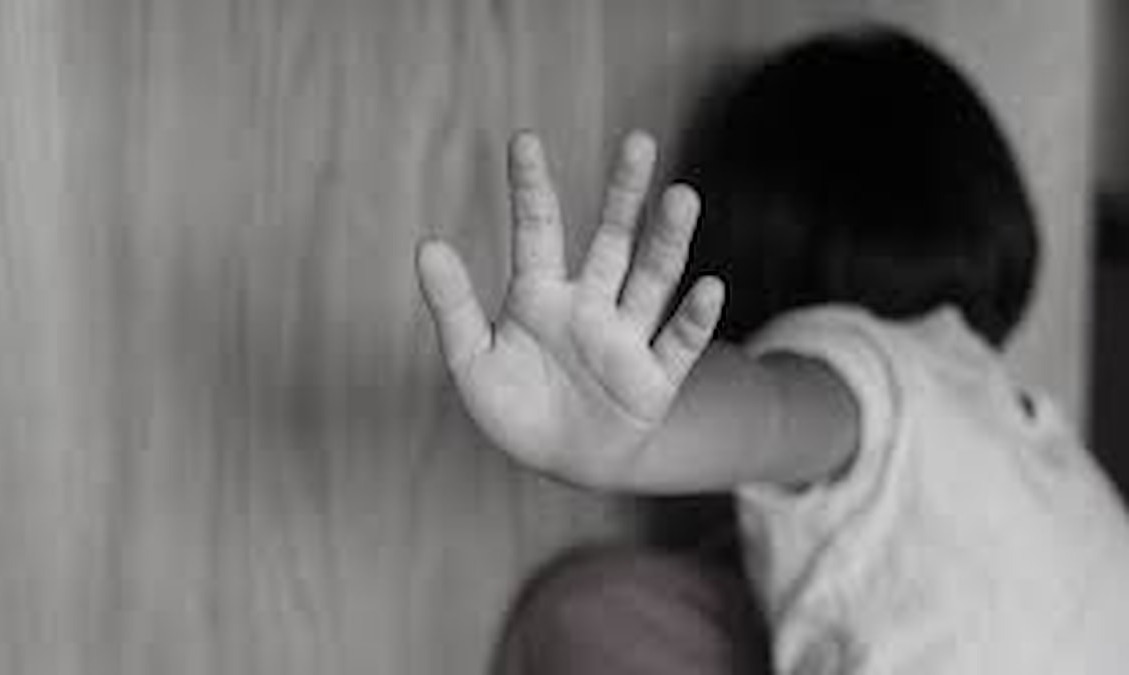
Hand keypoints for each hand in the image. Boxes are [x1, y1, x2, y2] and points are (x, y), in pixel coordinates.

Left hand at [416, 131, 724, 488]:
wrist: (562, 461)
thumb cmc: (513, 406)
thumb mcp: (472, 359)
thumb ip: (454, 306)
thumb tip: (426, 244)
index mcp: (540, 295)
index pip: (538, 230)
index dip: (530, 187)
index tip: (524, 139)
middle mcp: (590, 305)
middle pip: (613, 240)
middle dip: (625, 194)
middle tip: (639, 142)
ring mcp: (626, 338)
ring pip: (652, 280)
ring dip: (667, 241)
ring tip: (681, 196)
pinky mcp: (655, 379)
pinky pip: (678, 344)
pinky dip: (693, 319)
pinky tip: (709, 287)